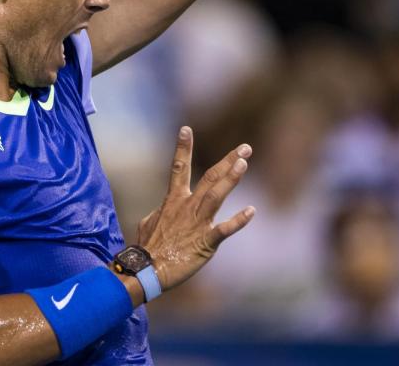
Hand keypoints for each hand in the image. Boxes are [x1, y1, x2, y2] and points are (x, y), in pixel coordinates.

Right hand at [137, 127, 255, 290]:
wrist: (147, 269)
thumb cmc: (147, 247)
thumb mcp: (148, 222)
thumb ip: (160, 212)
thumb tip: (163, 210)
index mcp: (173, 200)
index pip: (178, 167)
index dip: (183, 148)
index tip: (186, 129)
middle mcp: (186, 207)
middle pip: (209, 177)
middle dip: (228, 161)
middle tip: (245, 148)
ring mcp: (197, 223)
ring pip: (216, 195)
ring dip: (231, 178)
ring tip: (244, 163)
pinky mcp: (206, 242)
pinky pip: (225, 229)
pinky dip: (238, 220)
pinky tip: (251, 211)